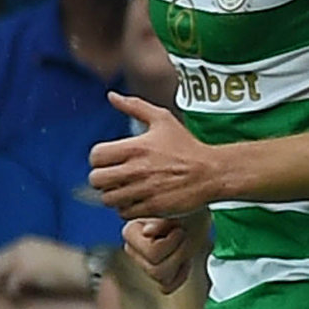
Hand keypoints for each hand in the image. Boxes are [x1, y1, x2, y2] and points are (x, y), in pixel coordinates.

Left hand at [0, 236, 90, 301]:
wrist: (86, 269)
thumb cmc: (73, 265)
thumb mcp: (49, 256)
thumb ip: (33, 259)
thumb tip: (20, 274)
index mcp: (26, 242)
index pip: (2, 256)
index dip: (3, 270)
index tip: (6, 281)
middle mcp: (18, 248)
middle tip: (5, 292)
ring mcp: (18, 260)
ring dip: (4, 287)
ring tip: (14, 297)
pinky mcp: (22, 274)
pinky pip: (10, 289)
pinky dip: (15, 296)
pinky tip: (23, 300)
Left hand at [90, 94, 232, 218]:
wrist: (213, 172)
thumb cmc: (187, 146)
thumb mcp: (163, 120)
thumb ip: (135, 106)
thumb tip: (111, 95)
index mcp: (135, 148)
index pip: (96, 157)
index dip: (99, 159)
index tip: (111, 161)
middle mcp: (137, 170)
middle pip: (97, 180)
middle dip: (103, 179)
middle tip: (115, 177)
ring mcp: (144, 190)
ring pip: (108, 198)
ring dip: (114, 195)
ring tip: (126, 190)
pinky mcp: (153, 207)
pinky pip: (124, 213)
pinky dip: (127, 208)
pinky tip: (138, 200)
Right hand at [125, 215, 195, 292]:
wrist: (195, 213)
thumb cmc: (186, 211)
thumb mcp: (177, 212)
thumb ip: (161, 222)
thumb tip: (147, 231)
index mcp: (131, 232)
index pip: (153, 253)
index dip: (172, 244)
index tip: (179, 230)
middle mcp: (133, 249)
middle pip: (156, 271)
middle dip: (178, 255)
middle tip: (184, 238)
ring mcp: (142, 262)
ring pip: (161, 279)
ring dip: (180, 262)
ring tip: (183, 245)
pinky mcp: (155, 272)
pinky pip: (167, 286)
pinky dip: (180, 275)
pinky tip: (184, 260)